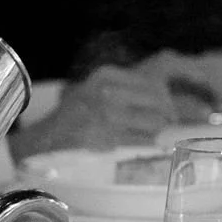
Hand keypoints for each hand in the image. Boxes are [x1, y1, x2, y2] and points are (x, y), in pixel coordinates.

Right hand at [9, 65, 174, 159]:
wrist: (47, 138)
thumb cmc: (76, 114)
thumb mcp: (96, 88)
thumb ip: (125, 88)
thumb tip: (165, 98)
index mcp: (107, 75)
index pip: (153, 80)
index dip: (168, 94)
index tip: (173, 104)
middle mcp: (108, 90)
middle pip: (158, 100)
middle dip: (167, 114)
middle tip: (170, 123)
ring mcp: (107, 113)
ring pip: (153, 121)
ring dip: (160, 131)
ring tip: (160, 135)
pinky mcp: (107, 136)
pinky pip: (142, 140)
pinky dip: (151, 144)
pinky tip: (153, 146)